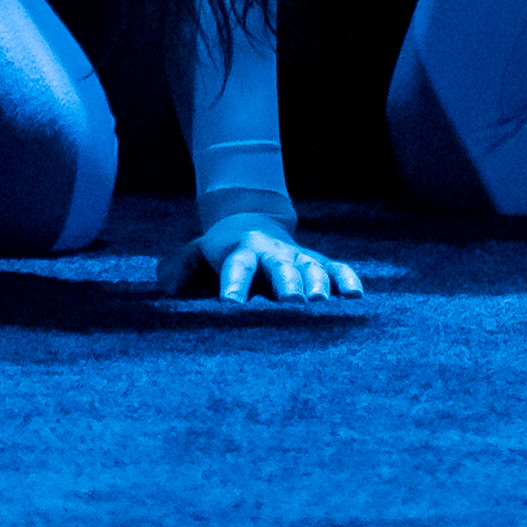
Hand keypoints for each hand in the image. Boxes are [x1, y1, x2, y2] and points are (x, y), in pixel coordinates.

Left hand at [169, 211, 363, 305]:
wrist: (253, 222)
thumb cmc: (220, 250)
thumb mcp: (195, 252)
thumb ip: (180, 268)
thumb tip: (169, 288)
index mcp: (241, 250)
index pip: (236, 266)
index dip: (234, 284)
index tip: (231, 304)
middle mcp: (273, 252)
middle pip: (280, 267)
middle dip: (286, 282)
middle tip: (291, 301)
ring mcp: (298, 255)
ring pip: (311, 267)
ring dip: (318, 283)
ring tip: (322, 302)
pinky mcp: (319, 262)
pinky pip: (336, 269)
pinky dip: (347, 279)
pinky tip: (356, 295)